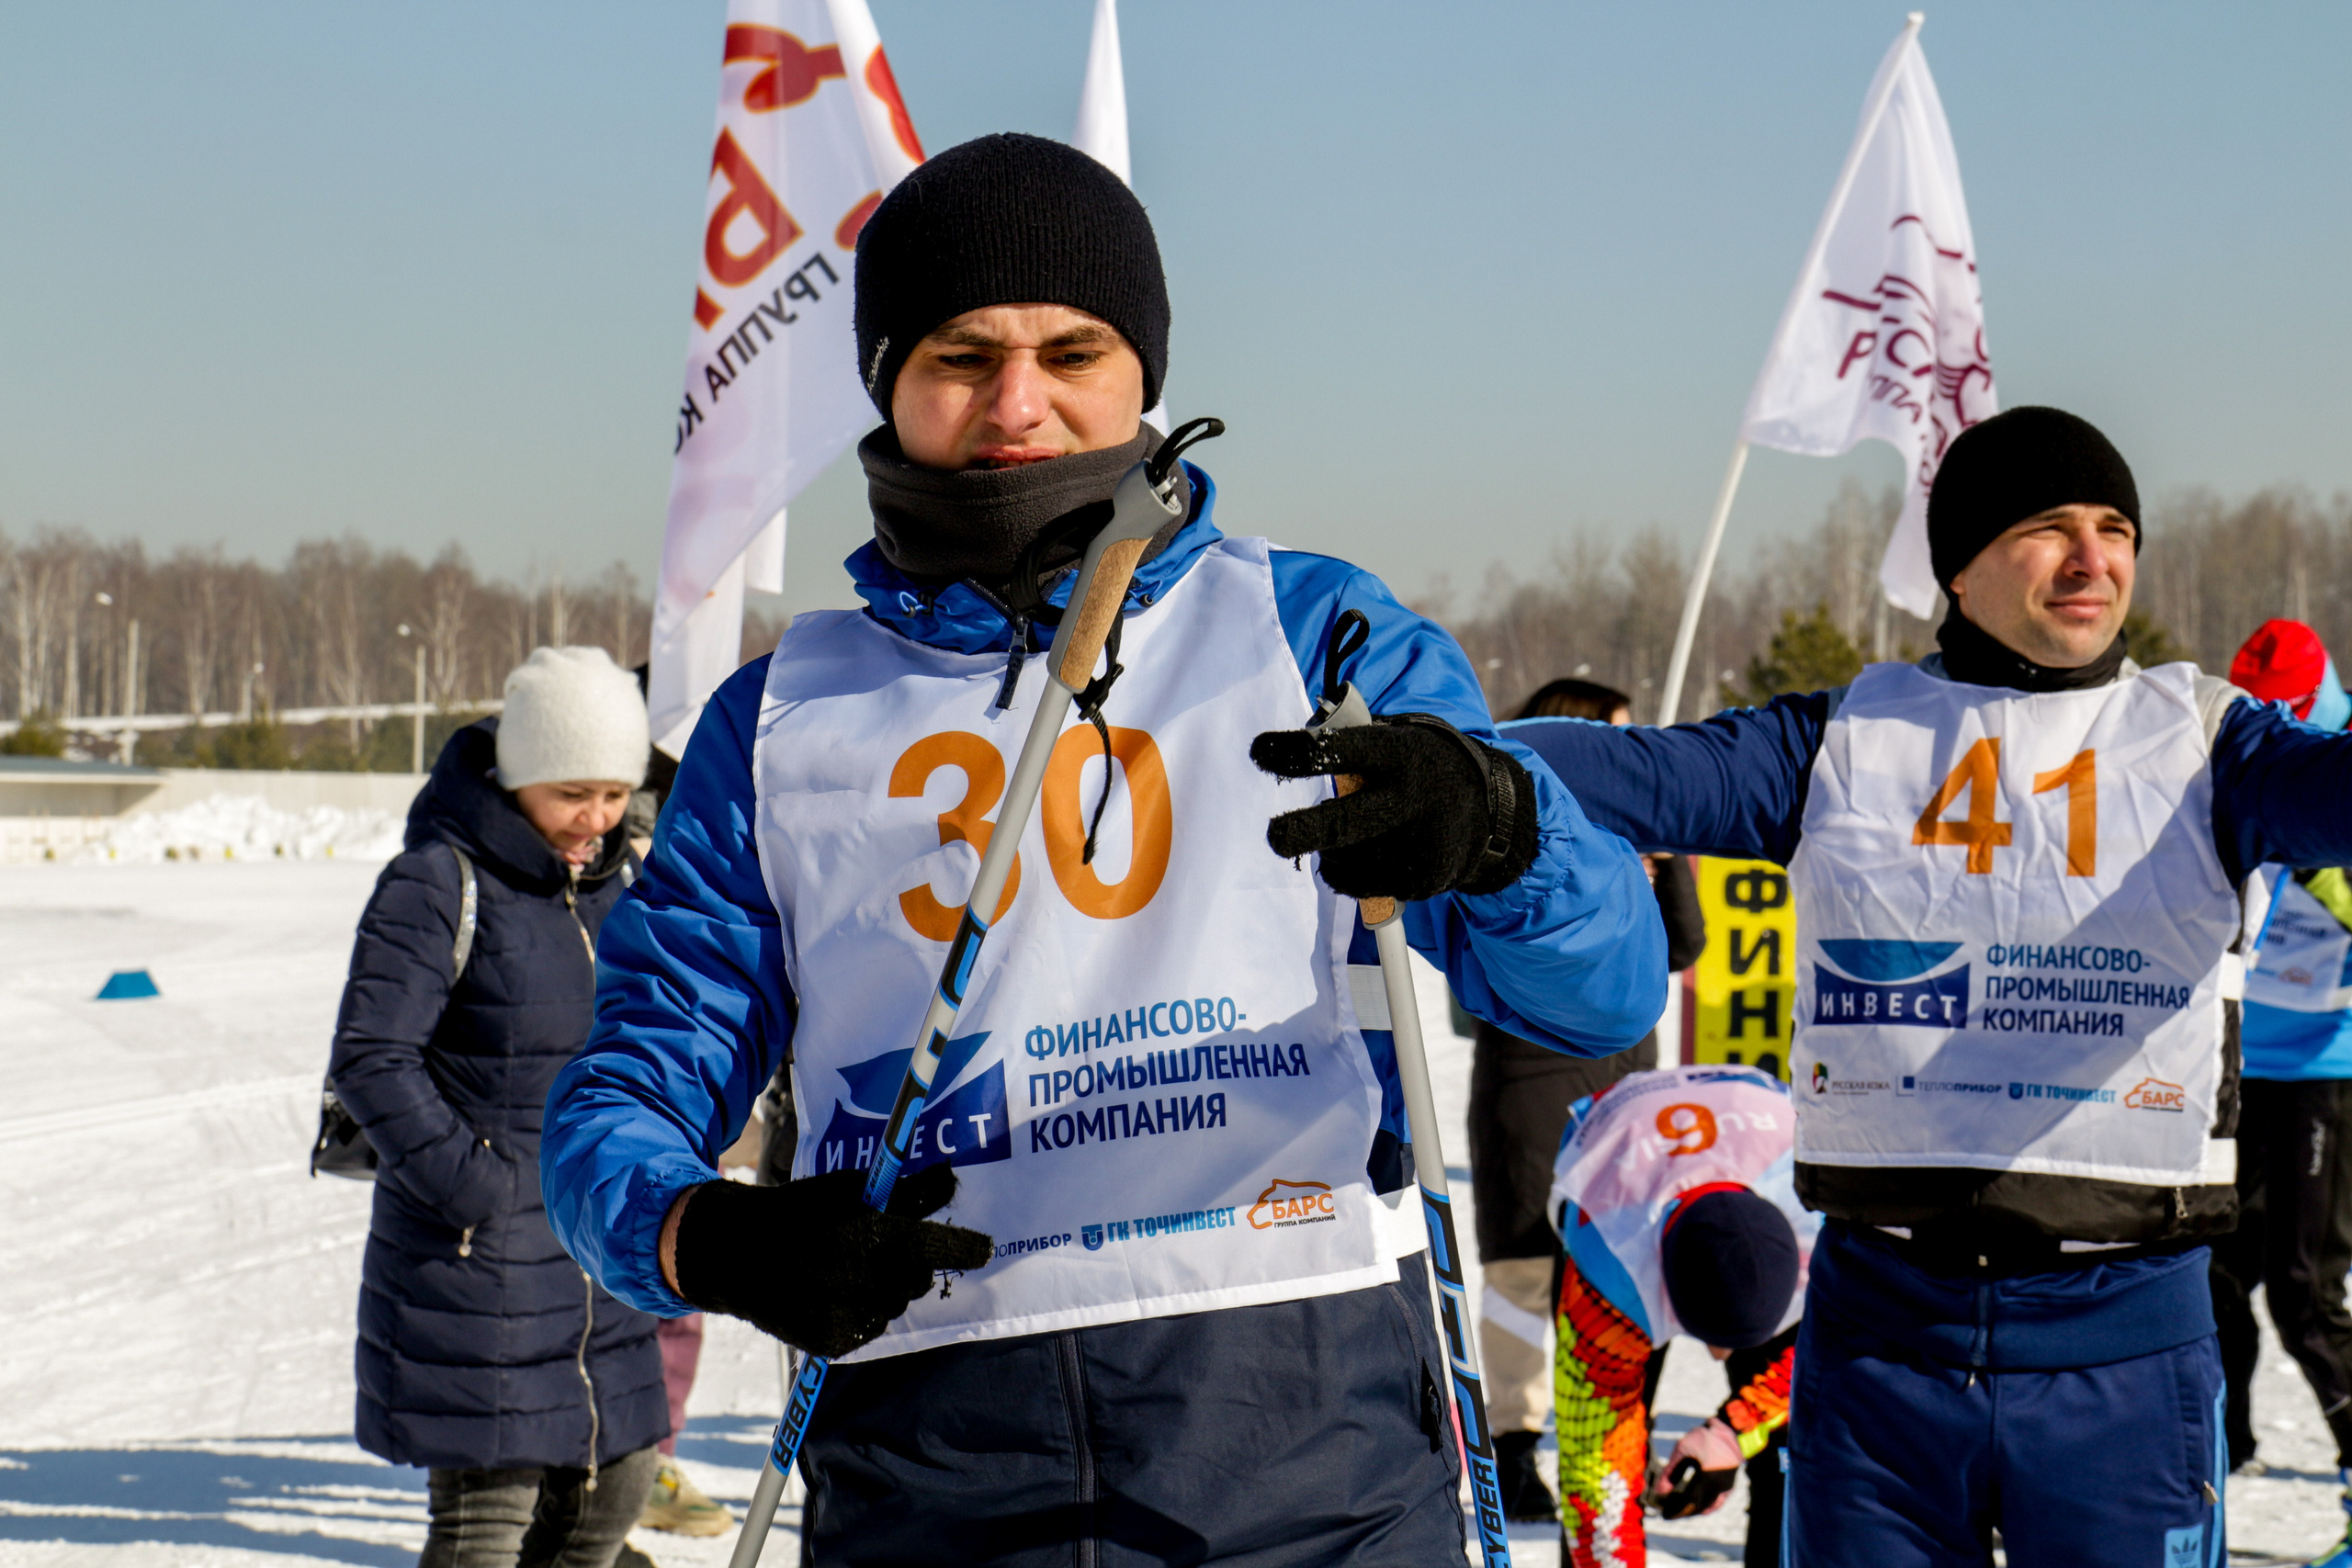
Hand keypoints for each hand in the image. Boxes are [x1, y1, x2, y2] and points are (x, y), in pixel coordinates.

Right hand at [670, 1166, 994, 1357]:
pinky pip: (868, 1328)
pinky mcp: (834, 1342)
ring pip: (894, 1304)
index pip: (941, 1248)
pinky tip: (830, 1291)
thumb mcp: (853, 1189)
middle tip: (879, 1247)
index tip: (987, 1248)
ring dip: (883, 1288)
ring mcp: (852, 1316)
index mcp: (878, 1236)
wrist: (737, 1253)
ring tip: (845, 1269)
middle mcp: (870, 1280)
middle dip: (910, 1263)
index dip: (968, 1249)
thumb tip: (951, 1179)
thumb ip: (908, 1192)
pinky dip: (860, 1311)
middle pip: (918, 1278)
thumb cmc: (802, 1210)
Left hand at [1250, 714, 1536, 901]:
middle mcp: (1409, 800)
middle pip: (1344, 823)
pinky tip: (1374, 852)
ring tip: (1355, 831)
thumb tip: (1288, 753)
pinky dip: (1352, 873)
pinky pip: (1361, 887)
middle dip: (1302, 831)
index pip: (1340, 751)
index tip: (1260, 752)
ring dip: (1331, 851)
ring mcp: (1416, 845)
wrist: (1488, 807)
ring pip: (1344, 862)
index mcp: (1397, 754)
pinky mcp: (1420, 881)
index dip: (1297, 753)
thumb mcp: (1394, 738)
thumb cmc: (1419, 766)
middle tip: (1276, 836)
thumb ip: (1349, 745)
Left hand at [1648, 1417, 1743, 1517]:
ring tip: (1679, 1511)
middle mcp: (1719, 1485)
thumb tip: (1660, 1492)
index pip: (1689, 1501)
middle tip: (1668, 1514)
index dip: (1676, 1509)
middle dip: (1682, 1511)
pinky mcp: (1730, 1486)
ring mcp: (1727, 1487)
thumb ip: (1670, 1472)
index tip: (1664, 1514)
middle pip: (1698, 1506)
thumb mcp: (1682, 1450)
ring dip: (1693, 1511)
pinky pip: (1718, 1502)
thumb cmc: (1702, 1438)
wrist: (1727, 1430)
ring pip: (1708, 1506)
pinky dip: (1708, 1508)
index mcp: (1707, 1476)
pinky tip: (1698, 1510)